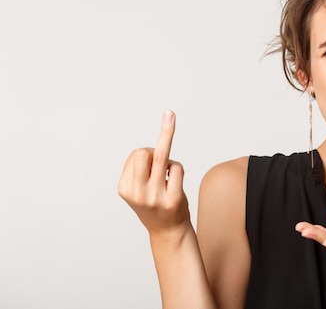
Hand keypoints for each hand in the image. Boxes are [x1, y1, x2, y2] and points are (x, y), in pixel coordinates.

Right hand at [118, 111, 190, 237]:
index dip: (146, 155)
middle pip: (142, 152)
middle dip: (154, 148)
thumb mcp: (138, 186)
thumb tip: (167, 127)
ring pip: (161, 156)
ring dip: (167, 140)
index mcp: (124, 187)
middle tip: (161, 159)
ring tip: (169, 118)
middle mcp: (137, 193)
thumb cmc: (154, 201)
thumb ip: (143, 165)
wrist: (167, 231)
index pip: (135, 155)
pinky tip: (175, 180)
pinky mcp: (173, 199)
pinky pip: (177, 168)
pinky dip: (177, 168)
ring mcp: (155, 197)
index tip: (150, 166)